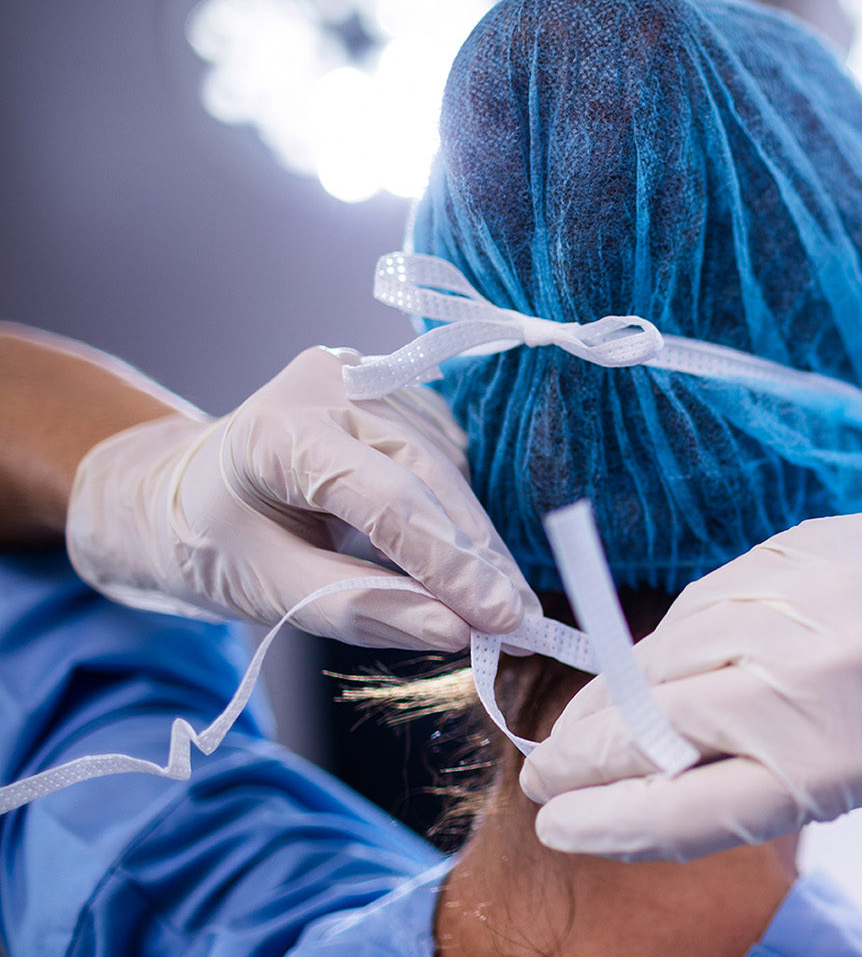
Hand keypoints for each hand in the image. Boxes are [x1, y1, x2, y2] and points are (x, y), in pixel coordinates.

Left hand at [65, 346, 535, 648]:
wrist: (187, 489)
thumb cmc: (211, 539)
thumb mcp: (265, 589)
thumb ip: (358, 608)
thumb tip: (456, 633)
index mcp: (279, 429)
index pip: (387, 498)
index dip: (449, 564)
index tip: (502, 621)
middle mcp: (334, 386)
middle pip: (430, 480)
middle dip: (477, 559)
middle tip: (519, 623)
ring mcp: (373, 384)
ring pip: (450, 474)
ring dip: (478, 545)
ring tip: (500, 606)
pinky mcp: (403, 401)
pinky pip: (450, 467)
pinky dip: (462, 524)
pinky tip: (472, 567)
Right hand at [521, 478, 861, 860]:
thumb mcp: (856, 776)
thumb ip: (754, 784)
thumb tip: (638, 786)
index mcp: (830, 765)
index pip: (680, 808)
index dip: (604, 822)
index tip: (558, 823)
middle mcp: (806, 685)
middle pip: (651, 731)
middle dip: (581, 760)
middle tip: (545, 777)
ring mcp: (793, 610)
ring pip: (659, 662)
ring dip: (607, 703)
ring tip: (582, 729)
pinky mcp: (788, 554)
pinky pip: (696, 608)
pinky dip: (661, 646)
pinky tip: (641, 670)